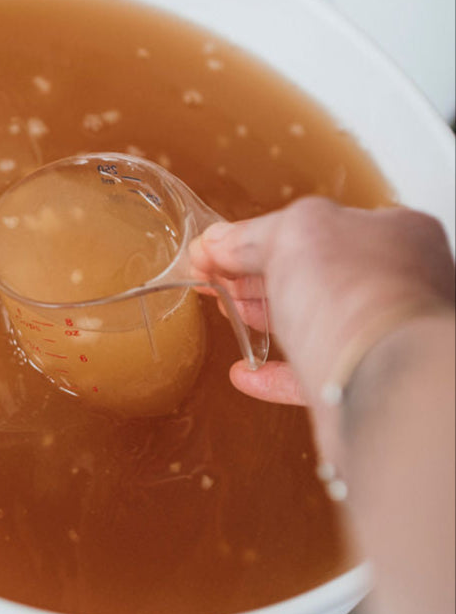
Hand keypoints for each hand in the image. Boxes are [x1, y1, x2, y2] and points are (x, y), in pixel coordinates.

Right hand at [189, 198, 453, 452]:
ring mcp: (380, 338)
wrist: (381, 384)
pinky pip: (313, 378)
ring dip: (267, 318)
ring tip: (228, 312)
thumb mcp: (291, 234)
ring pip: (315, 324)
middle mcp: (397, 286)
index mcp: (394, 234)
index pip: (320, 226)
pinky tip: (246, 373)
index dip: (264, 236)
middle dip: (261, 277)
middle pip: (316, 274)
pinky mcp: (361, 387)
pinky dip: (276, 374)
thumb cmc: (355, 293)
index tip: (220, 247)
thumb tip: (216, 243)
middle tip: (218, 279)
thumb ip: (251, 235)